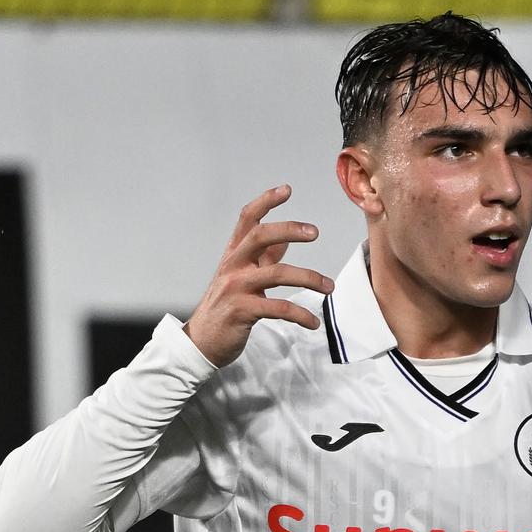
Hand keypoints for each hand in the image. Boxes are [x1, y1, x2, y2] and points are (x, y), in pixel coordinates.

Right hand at [183, 185, 333, 366]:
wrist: (202, 341)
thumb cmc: (225, 307)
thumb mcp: (241, 277)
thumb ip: (263, 259)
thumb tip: (285, 241)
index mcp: (234, 255)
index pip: (247, 219)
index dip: (265, 202)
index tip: (286, 189)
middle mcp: (233, 266)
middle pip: (260, 236)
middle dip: (289, 230)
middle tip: (315, 232)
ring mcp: (236, 288)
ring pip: (276, 274)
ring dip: (309, 278)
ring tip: (329, 287)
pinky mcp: (242, 311)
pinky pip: (278, 308)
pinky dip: (300, 315)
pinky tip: (312, 322)